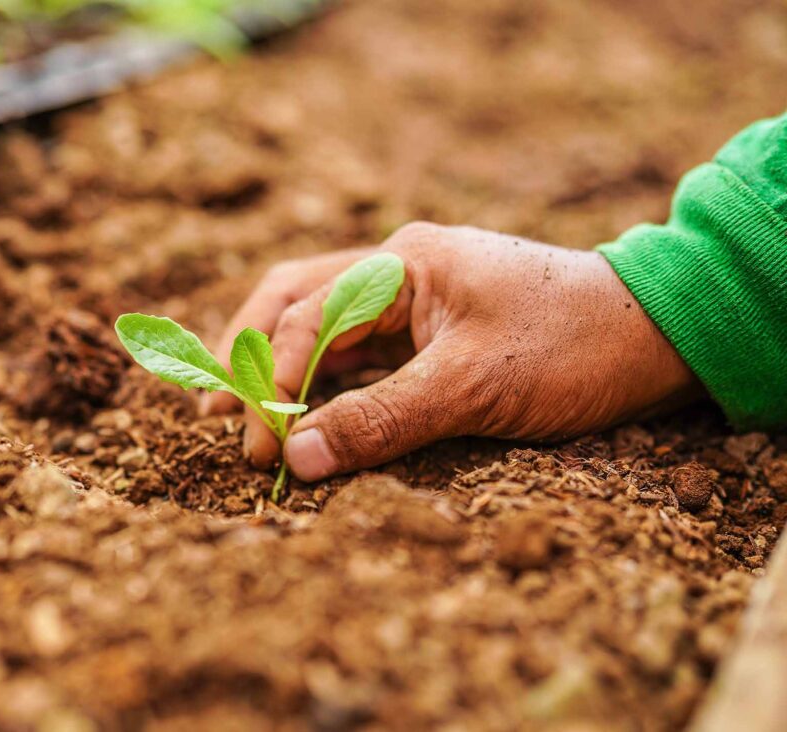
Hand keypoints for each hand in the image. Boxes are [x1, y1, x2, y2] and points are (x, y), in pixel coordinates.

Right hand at [202, 224, 700, 481]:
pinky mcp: (428, 335)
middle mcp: (397, 272)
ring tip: (237, 420)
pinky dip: (323, 387)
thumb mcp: (474, 386)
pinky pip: (358, 356)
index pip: (307, 316)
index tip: (262, 443)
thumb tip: (296, 460)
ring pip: (320, 329)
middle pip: (293, 302)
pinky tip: (301, 418)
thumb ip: (382, 420)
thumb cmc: (572, 346)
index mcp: (402, 263)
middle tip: (215, 416)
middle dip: (251, 358)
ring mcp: (411, 302)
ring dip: (279, 373)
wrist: (656, 334)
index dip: (272, 379)